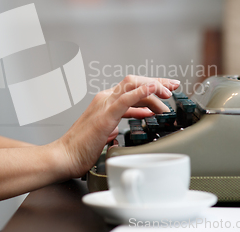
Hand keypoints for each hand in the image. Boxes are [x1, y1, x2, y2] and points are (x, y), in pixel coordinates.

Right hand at [51, 75, 179, 178]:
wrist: (65, 157)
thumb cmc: (81, 149)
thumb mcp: (104, 133)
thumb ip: (114, 125)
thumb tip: (124, 126)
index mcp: (105, 102)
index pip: (132, 88)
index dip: (151, 88)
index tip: (165, 92)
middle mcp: (104, 99)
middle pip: (135, 82)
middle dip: (157, 82)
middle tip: (174, 87)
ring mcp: (104, 105)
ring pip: (132, 85)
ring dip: (154, 86)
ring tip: (168, 93)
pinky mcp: (105, 115)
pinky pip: (126, 98)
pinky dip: (141, 92)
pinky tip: (153, 89)